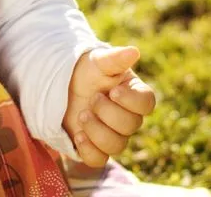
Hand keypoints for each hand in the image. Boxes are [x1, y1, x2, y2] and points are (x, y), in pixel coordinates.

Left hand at [62, 45, 155, 166]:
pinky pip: (99, 160)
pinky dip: (88, 149)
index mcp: (133, 94)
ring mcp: (113, 134)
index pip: (147, 103)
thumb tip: (134, 51)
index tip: (113, 91)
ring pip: (117, 145)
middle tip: (92, 99)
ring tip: (82, 115)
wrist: (63, 87)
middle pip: (131, 126)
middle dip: (108, 112)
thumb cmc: (87, 72)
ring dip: (97, 131)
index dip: (132, 101)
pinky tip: (78, 134)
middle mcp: (127, 117)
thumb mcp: (98, 61)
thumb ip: (115, 58)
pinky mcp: (96, 148)